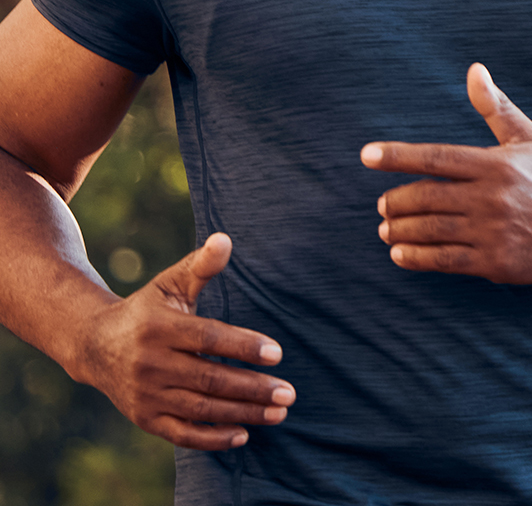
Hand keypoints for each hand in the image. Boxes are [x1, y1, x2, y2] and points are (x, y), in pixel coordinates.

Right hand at [79, 233, 294, 449]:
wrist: (96, 346)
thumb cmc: (147, 310)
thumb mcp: (170, 284)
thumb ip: (201, 265)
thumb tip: (225, 239)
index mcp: (159, 327)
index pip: (208, 339)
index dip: (243, 346)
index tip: (277, 353)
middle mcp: (150, 363)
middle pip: (209, 379)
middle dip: (252, 388)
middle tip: (289, 393)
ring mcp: (146, 395)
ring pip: (201, 409)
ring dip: (242, 414)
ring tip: (278, 413)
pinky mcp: (145, 419)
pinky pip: (182, 435)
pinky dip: (213, 438)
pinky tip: (244, 434)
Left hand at [360, 64, 531, 283]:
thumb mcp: (527, 137)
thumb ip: (495, 106)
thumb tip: (475, 70)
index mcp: (493, 163)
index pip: (435, 157)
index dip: (397, 156)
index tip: (366, 155)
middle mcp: (489, 197)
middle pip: (427, 197)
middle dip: (396, 200)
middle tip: (381, 203)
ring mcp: (492, 231)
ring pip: (432, 230)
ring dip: (400, 230)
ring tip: (384, 229)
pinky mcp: (496, 262)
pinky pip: (446, 260)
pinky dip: (417, 258)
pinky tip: (399, 254)